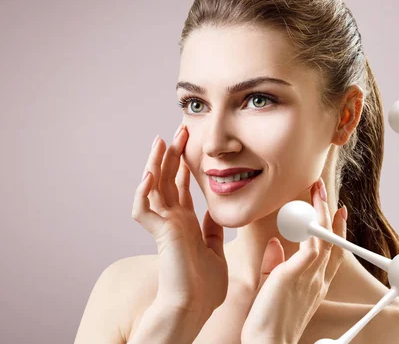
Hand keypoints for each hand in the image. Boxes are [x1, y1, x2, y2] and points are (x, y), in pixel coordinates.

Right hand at [131, 124, 227, 316]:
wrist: (196, 307)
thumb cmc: (205, 286)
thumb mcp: (215, 250)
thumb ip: (212, 231)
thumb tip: (215, 214)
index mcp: (185, 223)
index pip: (182, 187)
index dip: (184, 165)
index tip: (188, 144)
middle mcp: (172, 220)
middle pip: (169, 180)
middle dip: (173, 155)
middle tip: (179, 130)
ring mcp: (164, 226)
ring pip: (154, 188)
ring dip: (156, 164)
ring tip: (160, 141)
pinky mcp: (160, 234)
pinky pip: (144, 210)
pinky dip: (144, 193)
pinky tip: (150, 175)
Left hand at [241, 178, 347, 343]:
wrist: (268, 343)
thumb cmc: (267, 322)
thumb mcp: (273, 288)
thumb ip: (275, 265)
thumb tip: (275, 243)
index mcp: (314, 285)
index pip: (330, 253)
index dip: (335, 232)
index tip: (336, 213)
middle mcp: (318, 279)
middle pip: (332, 240)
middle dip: (330, 213)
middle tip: (323, 192)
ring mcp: (311, 276)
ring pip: (324, 235)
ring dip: (321, 209)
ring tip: (317, 189)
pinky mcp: (298, 272)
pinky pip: (313, 242)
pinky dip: (313, 223)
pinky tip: (309, 206)